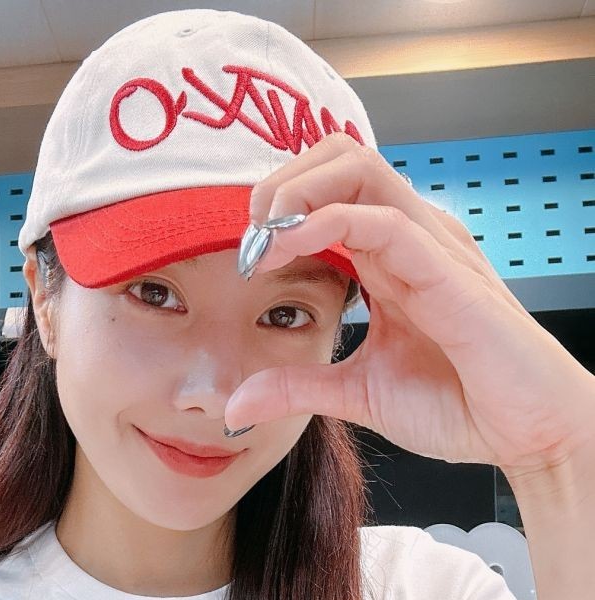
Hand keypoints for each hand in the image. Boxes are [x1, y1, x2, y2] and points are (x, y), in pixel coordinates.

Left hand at [224, 132, 594, 475]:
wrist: (531, 436)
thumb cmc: (463, 404)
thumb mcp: (357, 393)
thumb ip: (297, 386)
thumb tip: (236, 403)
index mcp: (388, 255)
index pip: (329, 189)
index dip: (277, 206)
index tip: (244, 254)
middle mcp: (408, 238)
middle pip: (340, 158)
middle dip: (282, 182)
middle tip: (250, 233)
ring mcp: (430, 246)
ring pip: (359, 168)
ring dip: (297, 191)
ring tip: (263, 236)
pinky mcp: (448, 271)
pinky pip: (383, 221)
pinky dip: (326, 221)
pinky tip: (288, 247)